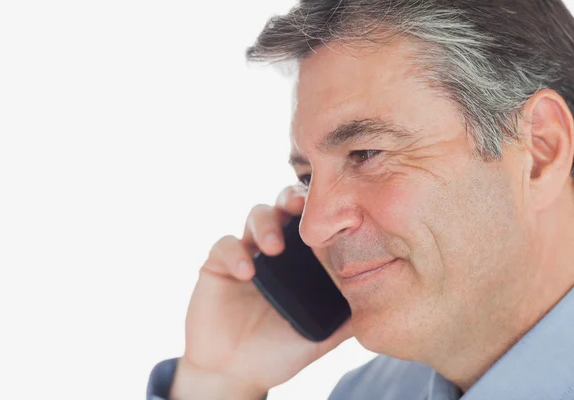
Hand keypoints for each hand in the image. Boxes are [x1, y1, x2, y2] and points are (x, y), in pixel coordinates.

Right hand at [171, 185, 352, 399]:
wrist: (236, 371)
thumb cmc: (280, 349)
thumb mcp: (321, 335)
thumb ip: (347, 318)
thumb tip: (383, 303)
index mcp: (300, 258)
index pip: (312, 221)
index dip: (321, 209)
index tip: (335, 207)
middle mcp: (274, 247)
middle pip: (283, 206)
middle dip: (291, 200)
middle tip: (300, 207)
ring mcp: (246, 252)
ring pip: (255, 216)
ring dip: (266, 225)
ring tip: (275, 247)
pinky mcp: (217, 264)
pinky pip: (224, 246)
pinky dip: (236, 253)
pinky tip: (247, 272)